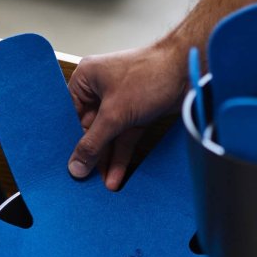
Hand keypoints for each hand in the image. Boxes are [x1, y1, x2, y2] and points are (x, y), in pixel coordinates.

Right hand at [67, 40, 187, 189]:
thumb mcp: (114, 115)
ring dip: (106, 160)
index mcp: (86, 79)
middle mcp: (100, 89)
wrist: (188, 71)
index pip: (70, 115)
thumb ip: (93, 143)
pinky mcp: (135, 113)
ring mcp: (119, 102)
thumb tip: (76, 166)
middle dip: (90, 155)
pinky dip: (120, 156)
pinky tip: (115, 176)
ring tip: (101, 185)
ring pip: (107, 136)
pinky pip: (123, 138)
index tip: (68, 164)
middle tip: (85, 180)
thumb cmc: (149, 76)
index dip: (69, 140)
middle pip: (89, 129)